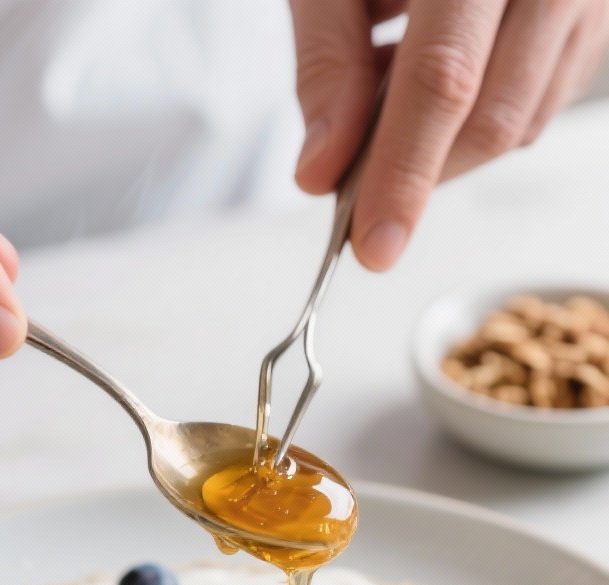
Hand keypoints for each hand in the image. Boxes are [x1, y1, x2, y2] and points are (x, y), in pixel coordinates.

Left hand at [290, 0, 608, 269]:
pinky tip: (439, 77)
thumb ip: (327, 60)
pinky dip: (480, 113)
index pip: (444, 77)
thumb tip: (321, 173)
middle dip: (423, 172)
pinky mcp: (599, 13)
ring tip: (391, 97)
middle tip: (361, 194)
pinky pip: (543, 96)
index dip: (404, 171)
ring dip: (447, 145)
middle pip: (494, 115)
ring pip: (523, 119)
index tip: (370, 245)